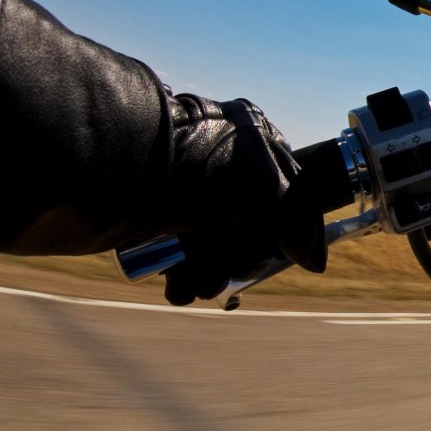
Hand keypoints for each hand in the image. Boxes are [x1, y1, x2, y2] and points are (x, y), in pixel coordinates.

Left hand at [159, 96, 327, 305]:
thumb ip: (297, 224)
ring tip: (197, 286)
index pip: (291, 195)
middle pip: (251, 226)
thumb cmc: (197, 167)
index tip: (280, 254)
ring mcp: (189, 188)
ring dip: (212, 275)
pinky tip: (177, 286)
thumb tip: (315, 264)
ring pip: (214, 243)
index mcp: (255, 144)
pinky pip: (178, 250)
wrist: (114, 163)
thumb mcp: (263, 190)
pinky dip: (181, 276)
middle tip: (230, 273)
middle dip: (242, 259)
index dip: (290, 231)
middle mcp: (224, 164)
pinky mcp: (155, 213)